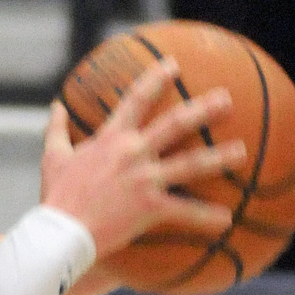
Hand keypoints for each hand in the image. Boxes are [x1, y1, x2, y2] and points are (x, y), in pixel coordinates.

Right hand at [40, 58, 245, 259]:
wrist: (62, 230)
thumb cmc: (57, 192)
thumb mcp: (53, 155)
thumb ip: (56, 128)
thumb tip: (56, 105)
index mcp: (111, 137)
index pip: (137, 99)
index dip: (155, 78)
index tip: (173, 64)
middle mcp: (132, 153)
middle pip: (175, 125)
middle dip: (202, 109)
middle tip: (226, 99)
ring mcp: (144, 180)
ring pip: (191, 164)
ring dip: (219, 157)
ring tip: (241, 151)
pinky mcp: (151, 207)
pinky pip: (186, 211)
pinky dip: (207, 216)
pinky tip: (227, 217)